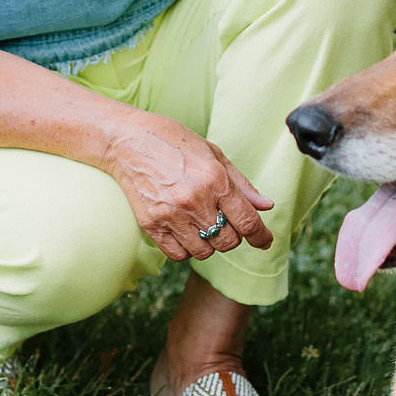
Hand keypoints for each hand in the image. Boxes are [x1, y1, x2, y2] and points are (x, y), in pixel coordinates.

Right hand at [102, 114, 275, 260]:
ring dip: (209, 244)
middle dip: (232, 236)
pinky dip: (186, 249)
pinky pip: (178, 255)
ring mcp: (171, 215)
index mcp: (215, 180)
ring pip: (204, 252)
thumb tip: (266, 206)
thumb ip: (242, 184)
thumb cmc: (175, 143)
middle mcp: (195, 200)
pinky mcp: (151, 225)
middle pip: (228, 242)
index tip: (264, 241)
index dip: (261, 237)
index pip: (248, 222)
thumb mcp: (214, 155)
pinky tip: (184, 232)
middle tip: (224, 221)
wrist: (129, 141)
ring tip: (202, 224)